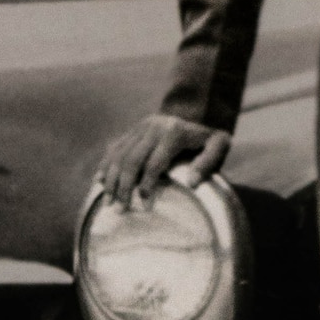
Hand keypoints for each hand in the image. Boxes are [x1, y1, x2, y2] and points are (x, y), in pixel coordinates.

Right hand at [97, 112, 231, 206]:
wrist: (199, 110)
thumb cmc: (210, 138)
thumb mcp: (220, 146)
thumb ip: (208, 163)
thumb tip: (192, 183)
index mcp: (173, 133)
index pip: (154, 163)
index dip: (147, 185)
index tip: (144, 205)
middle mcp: (153, 127)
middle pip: (131, 160)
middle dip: (124, 187)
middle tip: (120, 209)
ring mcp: (141, 127)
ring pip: (119, 155)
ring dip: (111, 180)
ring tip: (109, 202)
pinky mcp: (133, 129)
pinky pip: (114, 148)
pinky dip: (105, 165)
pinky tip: (99, 182)